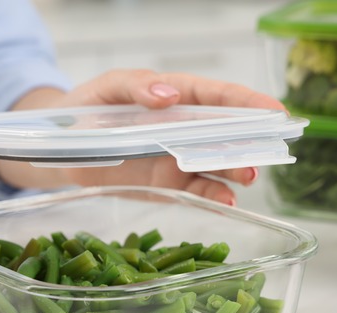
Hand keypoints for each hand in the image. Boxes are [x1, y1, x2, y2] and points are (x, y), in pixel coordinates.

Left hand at [2, 69, 284, 204]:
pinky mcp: (169, 182)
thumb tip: (168, 95)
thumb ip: (136, 87)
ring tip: (250, 175)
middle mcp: (185, 128)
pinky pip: (198, 190)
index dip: (249, 102)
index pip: (218, 96)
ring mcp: (179, 156)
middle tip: (268, 149)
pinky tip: (227, 201)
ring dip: (237, 169)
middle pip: (227, 132)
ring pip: (218, 163)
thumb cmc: (87, 106)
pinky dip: (215, 195)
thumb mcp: (108, 87)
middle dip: (251, 139)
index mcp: (176, 96)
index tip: (276, 110)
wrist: (61, 146)